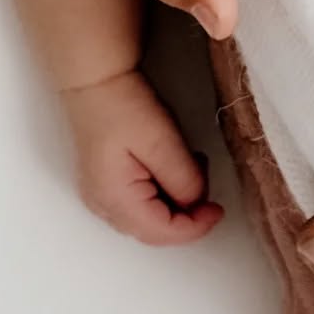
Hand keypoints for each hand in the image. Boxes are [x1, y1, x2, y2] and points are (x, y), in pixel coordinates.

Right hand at [61, 68, 223, 245]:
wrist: (94, 81)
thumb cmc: (122, 105)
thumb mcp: (162, 141)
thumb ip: (183, 178)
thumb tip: (198, 203)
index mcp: (114, 199)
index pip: (161, 233)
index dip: (195, 227)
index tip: (218, 210)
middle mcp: (103, 205)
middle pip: (154, 230)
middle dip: (186, 216)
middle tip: (209, 190)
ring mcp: (102, 196)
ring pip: (149, 218)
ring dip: (176, 202)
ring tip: (191, 166)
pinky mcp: (107, 183)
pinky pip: (140, 203)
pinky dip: (163, 193)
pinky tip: (172, 166)